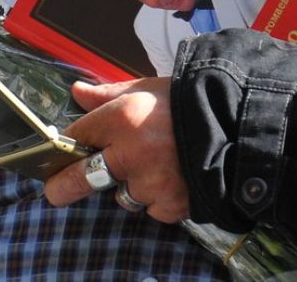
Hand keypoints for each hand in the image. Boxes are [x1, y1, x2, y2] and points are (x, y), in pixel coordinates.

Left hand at [44, 78, 187, 223]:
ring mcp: (152, 183)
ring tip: (155, 165)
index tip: (59, 152)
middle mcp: (133, 153)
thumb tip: (77, 93)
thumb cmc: (191, 102)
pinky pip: (152, 208)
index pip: (78, 135)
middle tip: (55, 192)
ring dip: (131, 185)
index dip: (67, 143)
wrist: (241, 126)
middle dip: (64, 186)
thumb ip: (109, 94)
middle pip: (84, 176)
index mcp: (125, 117)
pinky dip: (158, 199)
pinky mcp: (172, 205)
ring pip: (123, 195)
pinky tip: (175, 178)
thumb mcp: (149, 88)